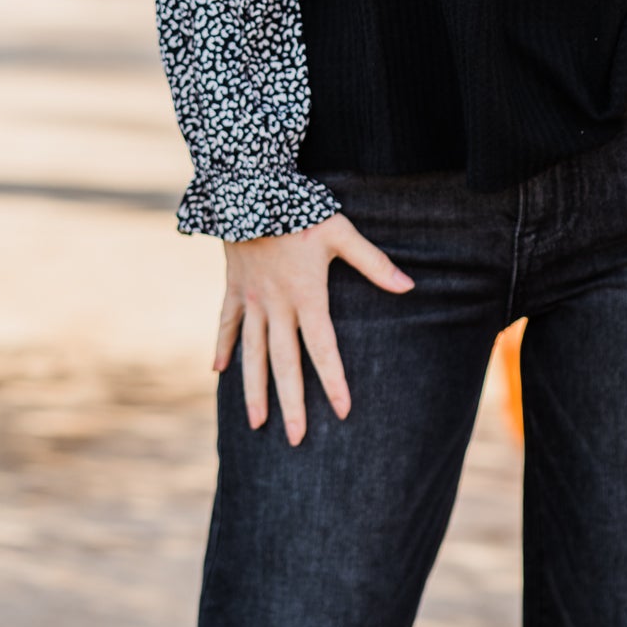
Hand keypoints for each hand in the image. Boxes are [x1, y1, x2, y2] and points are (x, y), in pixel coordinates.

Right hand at [214, 214, 413, 445]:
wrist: (249, 187)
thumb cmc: (301, 208)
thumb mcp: (341, 232)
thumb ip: (374, 262)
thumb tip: (409, 286)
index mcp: (306, 295)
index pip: (323, 348)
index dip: (333, 381)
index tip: (342, 412)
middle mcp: (276, 305)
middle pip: (284, 363)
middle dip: (292, 403)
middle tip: (296, 440)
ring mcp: (251, 299)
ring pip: (251, 354)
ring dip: (253, 390)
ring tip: (257, 424)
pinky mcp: (233, 288)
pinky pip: (226, 324)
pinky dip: (223, 348)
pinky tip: (218, 373)